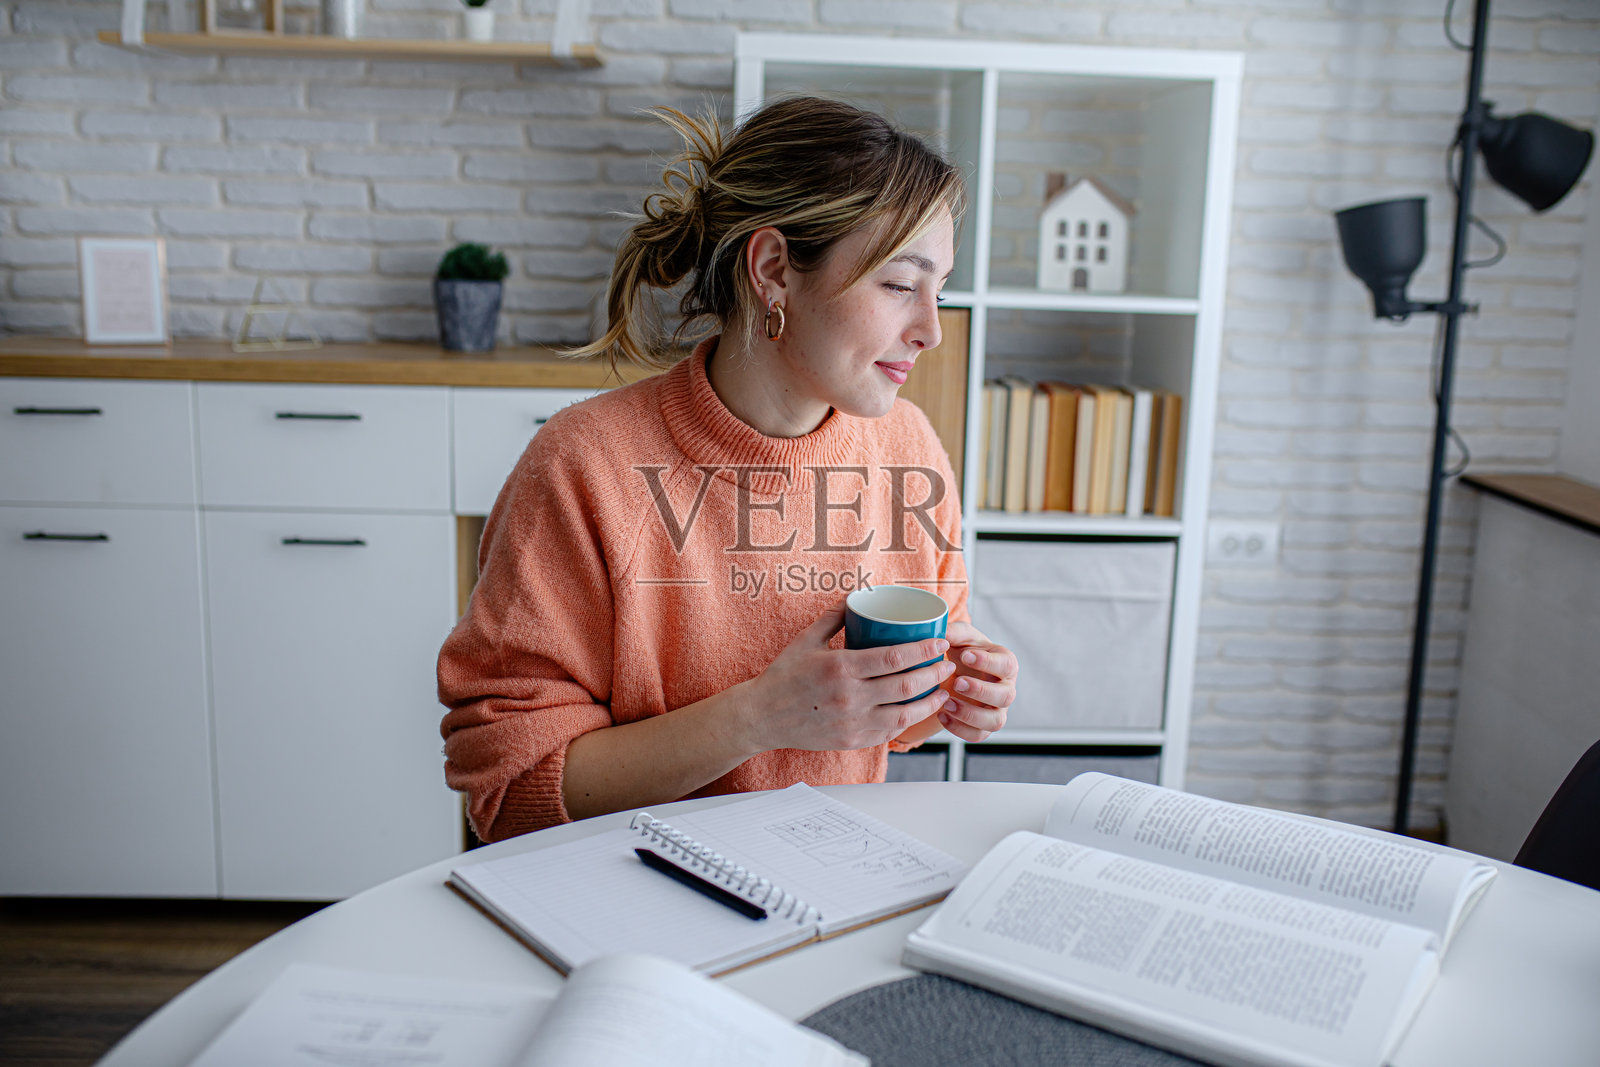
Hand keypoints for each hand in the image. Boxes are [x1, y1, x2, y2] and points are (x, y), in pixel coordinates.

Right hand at [740, 599, 957, 752]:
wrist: (762, 717)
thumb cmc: (783, 675)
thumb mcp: (807, 639)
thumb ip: (835, 616)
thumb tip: (859, 596)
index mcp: (841, 668)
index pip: (896, 658)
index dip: (925, 650)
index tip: (942, 643)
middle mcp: (850, 698)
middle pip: (907, 686)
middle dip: (935, 673)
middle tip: (948, 664)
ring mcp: (852, 723)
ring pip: (905, 714)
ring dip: (930, 701)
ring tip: (942, 689)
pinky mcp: (852, 741)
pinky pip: (890, 732)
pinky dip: (909, 721)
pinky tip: (918, 710)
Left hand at [934, 620, 1016, 742]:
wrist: (958, 671)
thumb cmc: (964, 651)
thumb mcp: (960, 637)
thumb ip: (954, 632)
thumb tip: (941, 630)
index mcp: (1005, 664)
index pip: (1005, 665)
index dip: (987, 662)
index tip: (965, 656)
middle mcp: (1006, 689)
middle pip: (1005, 696)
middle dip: (981, 691)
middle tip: (958, 682)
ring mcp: (997, 710)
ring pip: (995, 721)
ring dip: (971, 714)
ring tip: (947, 704)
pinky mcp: (984, 727)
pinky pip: (978, 735)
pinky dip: (960, 729)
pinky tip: (941, 715)